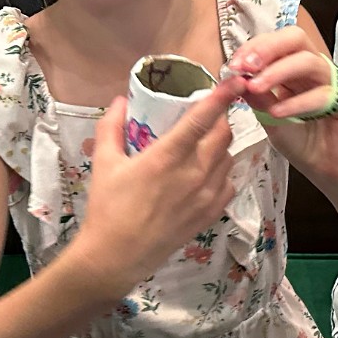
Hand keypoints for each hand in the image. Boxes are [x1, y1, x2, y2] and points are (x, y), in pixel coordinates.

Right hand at [71, 78, 243, 299]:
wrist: (117, 256)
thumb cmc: (108, 208)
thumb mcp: (103, 163)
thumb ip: (111, 127)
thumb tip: (119, 101)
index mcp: (168, 156)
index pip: (203, 118)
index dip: (222, 95)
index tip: (235, 80)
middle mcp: (194, 173)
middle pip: (223, 134)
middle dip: (221, 118)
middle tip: (209, 114)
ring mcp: (206, 195)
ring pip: (228, 157)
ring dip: (221, 144)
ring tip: (204, 143)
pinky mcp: (210, 213)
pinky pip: (229, 183)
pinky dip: (223, 172)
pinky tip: (207, 172)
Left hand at [228, 26, 337, 185]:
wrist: (323, 169)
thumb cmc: (300, 141)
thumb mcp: (269, 117)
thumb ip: (257, 97)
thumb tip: (237, 77)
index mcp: (296, 68)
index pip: (277, 43)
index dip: (255, 48)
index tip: (234, 65)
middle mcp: (316, 69)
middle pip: (296, 39)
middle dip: (267, 48)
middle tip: (245, 65)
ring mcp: (334, 83)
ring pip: (309, 62)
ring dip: (278, 72)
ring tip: (256, 87)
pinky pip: (323, 95)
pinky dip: (297, 103)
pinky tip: (278, 112)